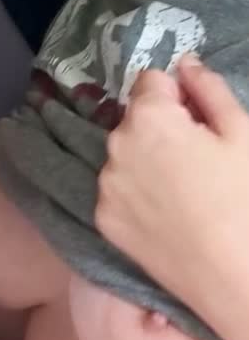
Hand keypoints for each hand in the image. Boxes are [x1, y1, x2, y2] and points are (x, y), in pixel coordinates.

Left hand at [96, 57, 248, 339]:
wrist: (235, 278)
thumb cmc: (246, 198)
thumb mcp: (241, 132)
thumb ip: (207, 88)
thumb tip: (184, 62)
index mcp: (147, 118)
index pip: (150, 80)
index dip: (176, 96)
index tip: (196, 121)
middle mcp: (115, 146)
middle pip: (134, 118)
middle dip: (160, 127)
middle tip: (195, 160)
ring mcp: (105, 186)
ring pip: (124, 153)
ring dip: (144, 158)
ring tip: (181, 191)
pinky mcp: (104, 219)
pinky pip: (117, 188)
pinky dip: (134, 191)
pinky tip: (164, 213)